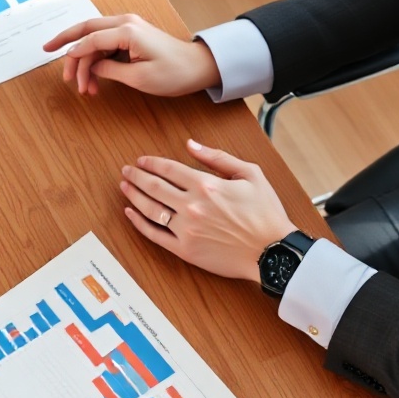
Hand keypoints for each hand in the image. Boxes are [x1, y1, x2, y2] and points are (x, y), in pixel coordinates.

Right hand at [44, 13, 219, 97]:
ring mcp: (129, 28)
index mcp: (127, 31)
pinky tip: (94, 78)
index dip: (74, 54)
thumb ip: (110, 70)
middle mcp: (126, 23)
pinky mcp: (132, 36)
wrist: (199, 67)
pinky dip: (96, 59)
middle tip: (47, 51)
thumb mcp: (140, 78)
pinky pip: (105, 43)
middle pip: (86, 29)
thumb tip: (92, 66)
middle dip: (66, 41)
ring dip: (85, 59)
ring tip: (83, 87)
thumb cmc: (175, 72)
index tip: (65, 70)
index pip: (91, 39)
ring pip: (94, 37)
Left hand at [118, 139, 291, 282]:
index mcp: (206, 185)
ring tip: (124, 187)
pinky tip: (130, 214)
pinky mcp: (185, 250)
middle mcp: (192, 206)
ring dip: (133, 196)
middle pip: (153, 186)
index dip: (151, 163)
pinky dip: (139, 223)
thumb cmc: (265, 213)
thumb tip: (191, 144)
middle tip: (126, 171)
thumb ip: (218, 157)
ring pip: (150, 209)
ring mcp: (186, 229)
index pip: (168, 169)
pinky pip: (155, 235)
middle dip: (136, 176)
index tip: (141, 160)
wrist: (273, 252)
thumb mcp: (250, 174)